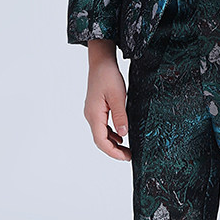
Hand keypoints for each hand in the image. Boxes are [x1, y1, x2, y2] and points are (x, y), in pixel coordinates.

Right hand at [83, 40, 130, 160]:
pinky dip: (111, 133)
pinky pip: (102, 125)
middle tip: (129, 155)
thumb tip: (123, 135)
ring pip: (101, 133)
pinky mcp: (95, 108)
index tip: (126, 157)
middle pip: (100, 140)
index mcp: (94, 115)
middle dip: (114, 150)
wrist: (101, 62)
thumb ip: (120, 116)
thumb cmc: (108, 76)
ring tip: (127, 148)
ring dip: (112, 142)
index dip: (113, 152)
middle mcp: (90, 115)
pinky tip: (120, 134)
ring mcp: (92, 112)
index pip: (101, 141)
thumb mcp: (118, 96)